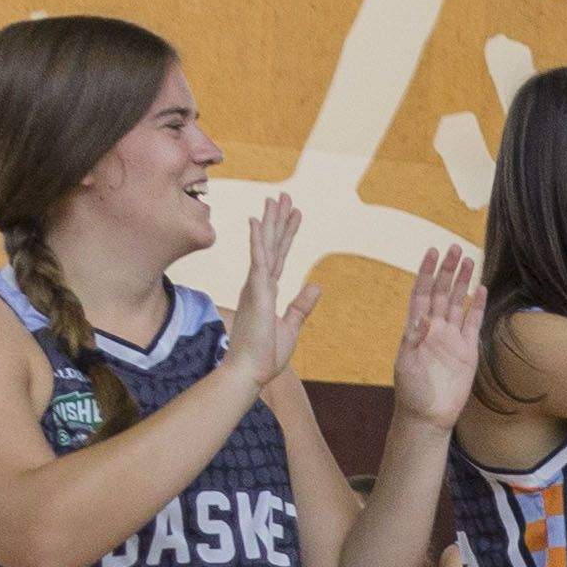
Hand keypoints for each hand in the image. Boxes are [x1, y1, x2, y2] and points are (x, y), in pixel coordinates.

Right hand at [227, 194, 321, 391]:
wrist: (250, 371)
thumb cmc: (266, 354)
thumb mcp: (291, 326)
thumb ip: (302, 305)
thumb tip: (316, 285)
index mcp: (267, 291)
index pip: (280, 256)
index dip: (287, 234)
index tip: (294, 214)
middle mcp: (259, 284)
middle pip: (272, 244)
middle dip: (278, 220)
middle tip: (284, 195)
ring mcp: (255, 286)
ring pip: (265, 246)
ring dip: (270, 222)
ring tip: (277, 199)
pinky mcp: (255, 292)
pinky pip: (257, 261)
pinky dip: (257, 241)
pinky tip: (256, 221)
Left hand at [389, 241, 485, 430]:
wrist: (428, 416)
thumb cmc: (411, 391)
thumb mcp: (406, 365)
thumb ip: (414, 340)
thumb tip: (425, 318)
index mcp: (416, 328)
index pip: (422, 293)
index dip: (426, 272)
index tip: (431, 251)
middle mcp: (435, 329)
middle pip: (442, 292)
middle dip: (447, 270)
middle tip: (454, 248)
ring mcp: (452, 338)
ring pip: (458, 303)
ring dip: (463, 282)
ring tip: (469, 260)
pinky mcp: (468, 351)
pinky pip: (474, 323)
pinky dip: (478, 306)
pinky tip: (481, 289)